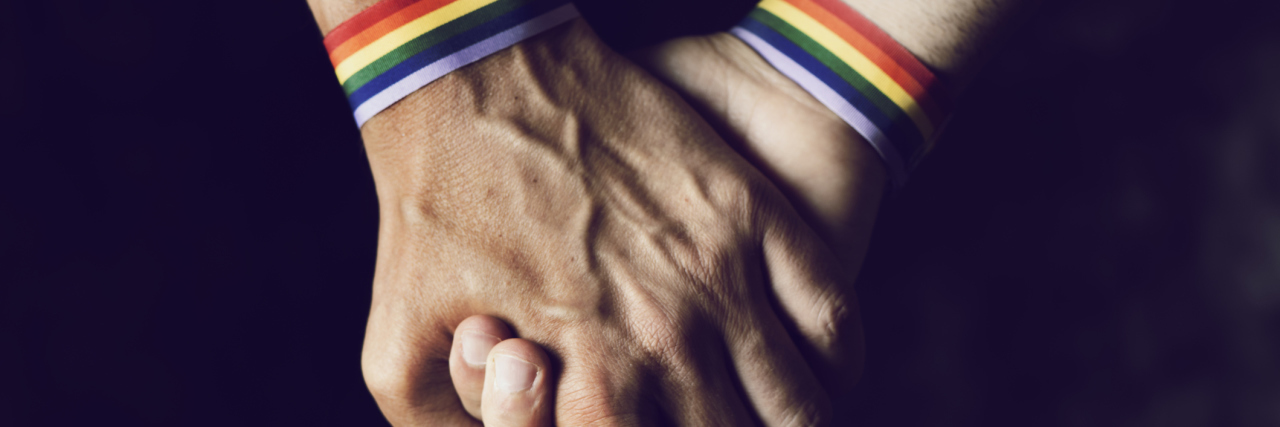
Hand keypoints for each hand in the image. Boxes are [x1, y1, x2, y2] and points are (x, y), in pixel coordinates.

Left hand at [357, 19, 862, 424]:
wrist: (476, 79)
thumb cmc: (430, 215)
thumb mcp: (397, 350)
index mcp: (592, 382)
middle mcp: (671, 338)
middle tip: (698, 422)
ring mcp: (725, 276)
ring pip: (799, 410)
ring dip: (783, 425)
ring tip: (761, 421)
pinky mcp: (756, 217)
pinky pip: (834, 326)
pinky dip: (837, 371)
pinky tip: (818, 382)